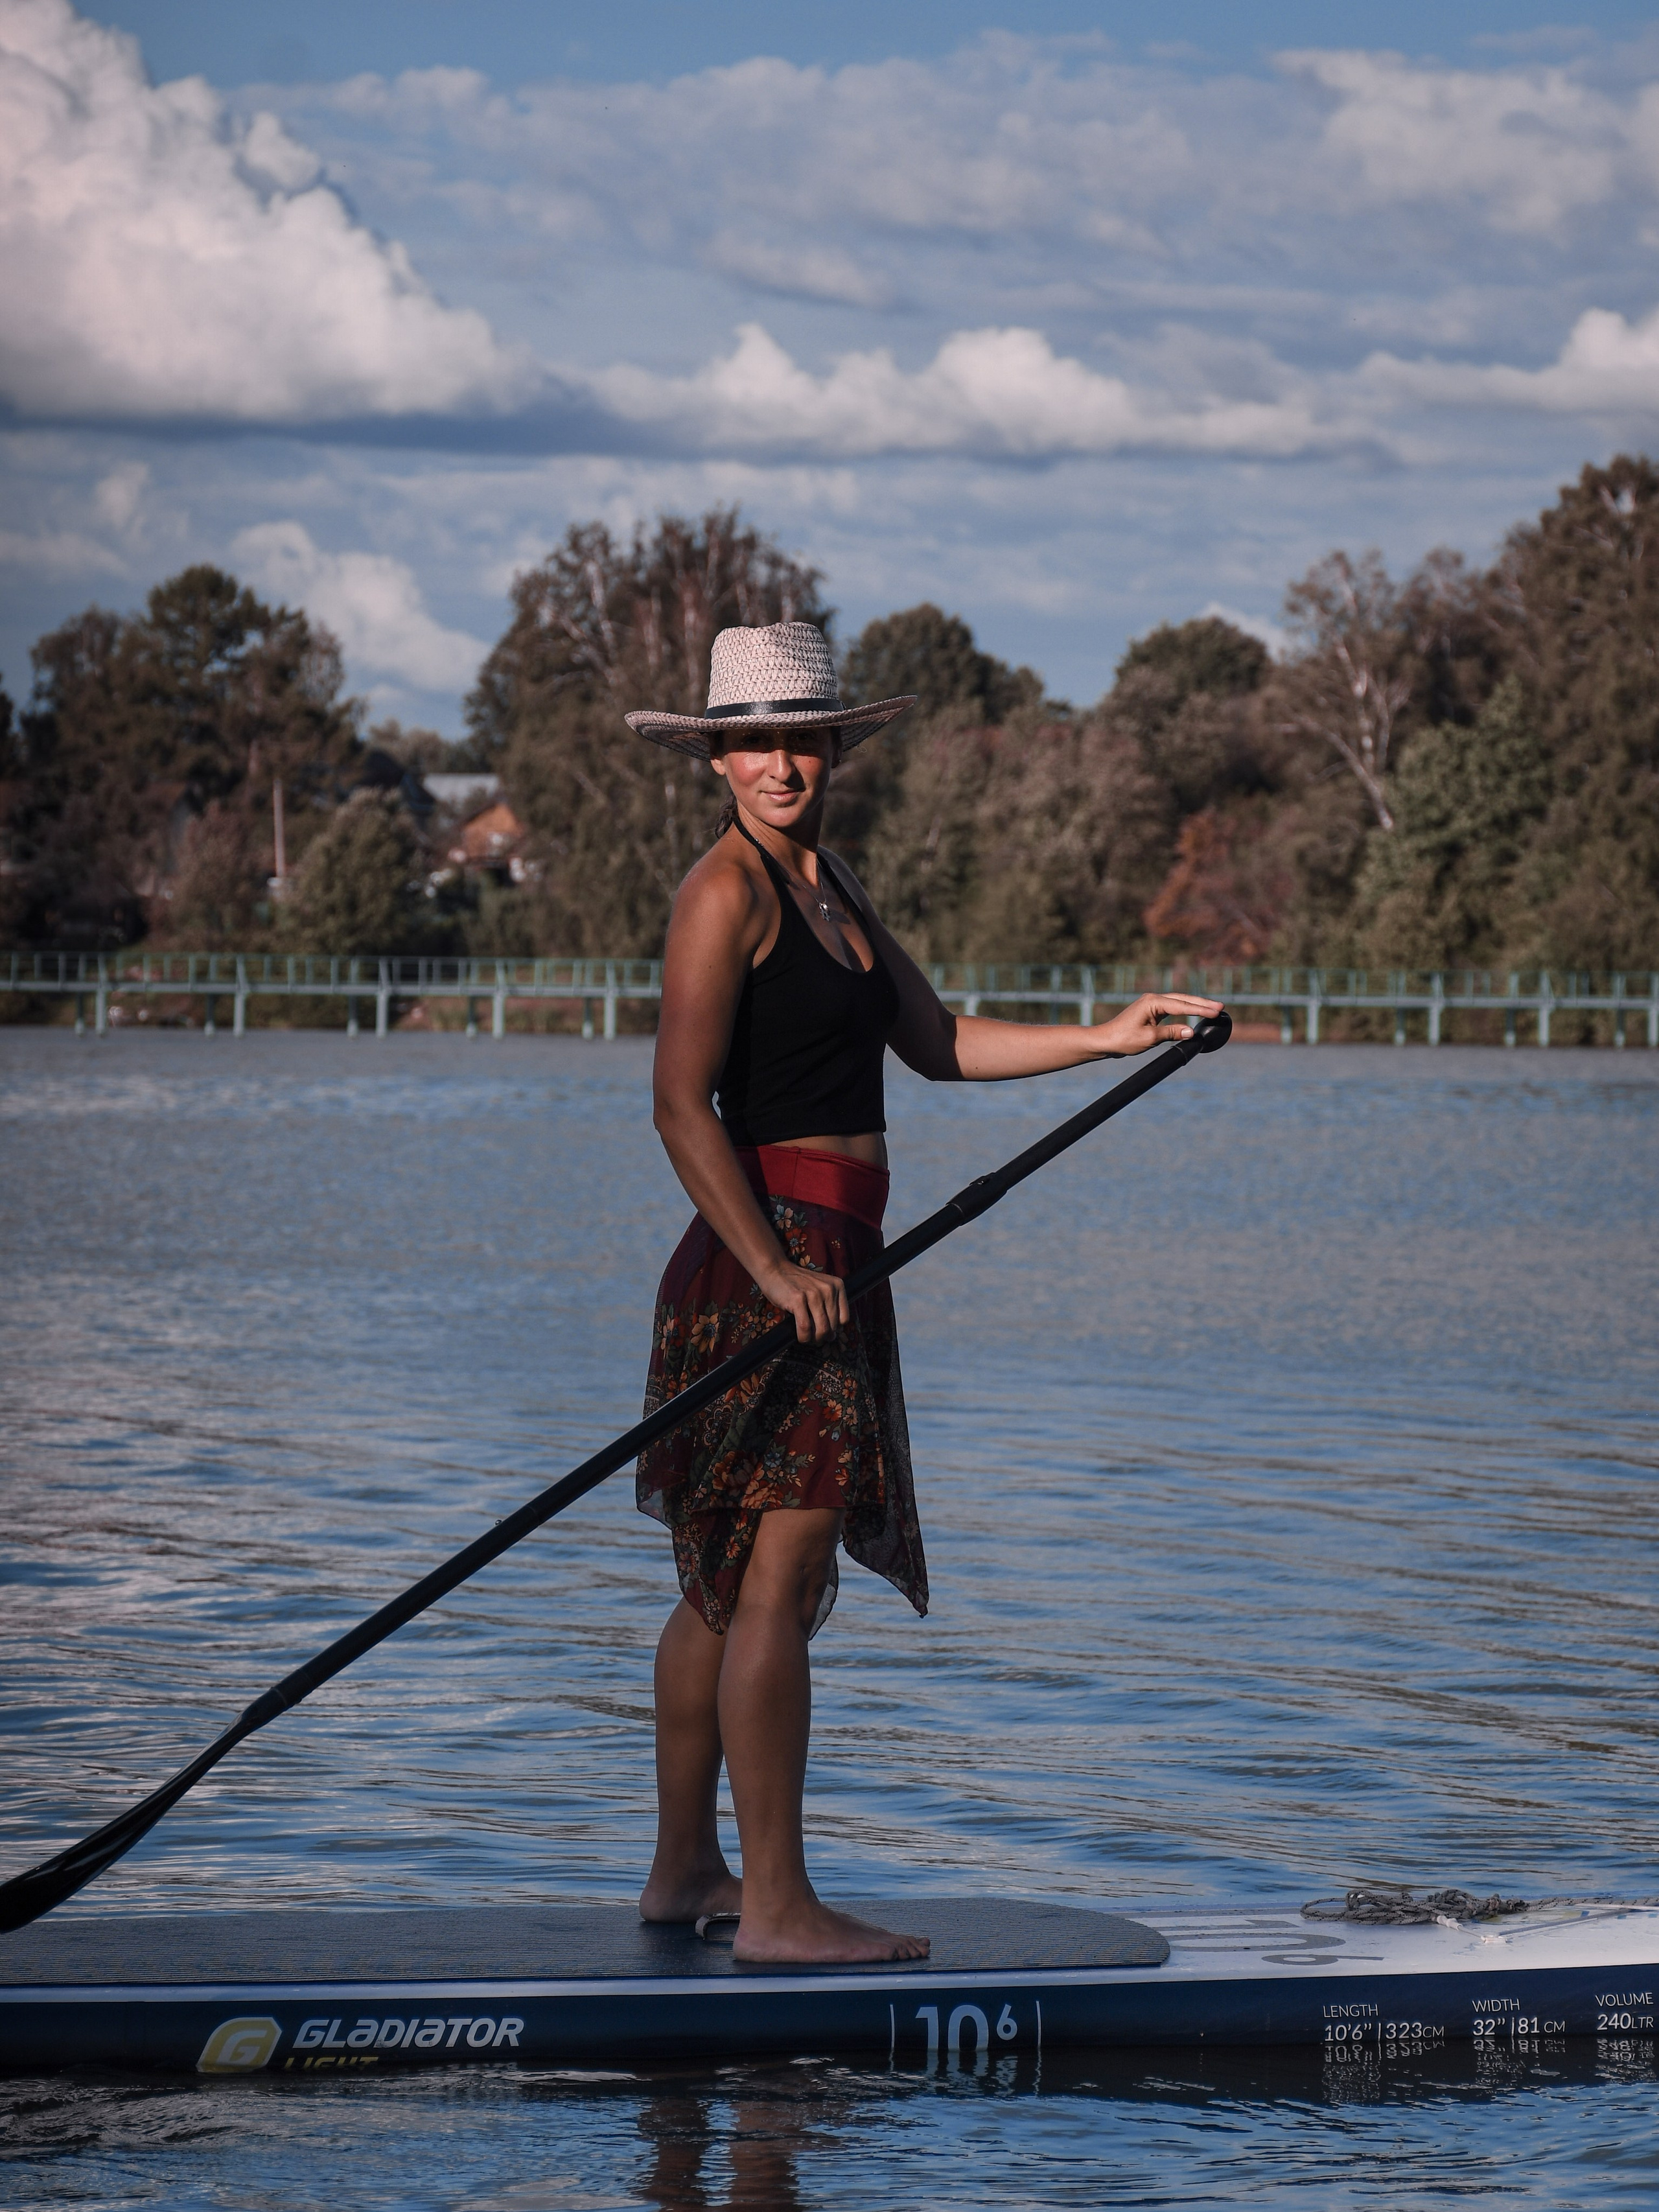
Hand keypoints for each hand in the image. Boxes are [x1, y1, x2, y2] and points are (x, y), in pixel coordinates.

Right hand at [758, 1257, 851, 1343]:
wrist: (775, 1270)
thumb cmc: (797, 1284)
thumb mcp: (820, 1289)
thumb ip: (829, 1305)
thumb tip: (832, 1335)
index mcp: (837, 1285)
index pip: (844, 1318)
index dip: (835, 1329)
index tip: (825, 1331)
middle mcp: (828, 1289)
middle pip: (833, 1326)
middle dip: (823, 1337)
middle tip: (815, 1339)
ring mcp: (813, 1293)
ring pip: (821, 1329)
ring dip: (814, 1339)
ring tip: (808, 1339)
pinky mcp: (798, 1299)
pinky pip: (805, 1327)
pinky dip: (803, 1337)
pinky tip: (801, 1337)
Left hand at [1091, 992, 1224, 1057]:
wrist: (1105, 1041)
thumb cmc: (1123, 1039)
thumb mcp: (1150, 1038)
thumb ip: (1172, 1033)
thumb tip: (1191, 1031)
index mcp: (1152, 1001)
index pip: (1182, 1005)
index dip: (1201, 1009)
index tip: (1217, 1012)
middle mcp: (1153, 999)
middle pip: (1183, 1000)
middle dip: (1202, 1004)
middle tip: (1221, 1007)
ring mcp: (1152, 1004)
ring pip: (1179, 1003)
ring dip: (1195, 1006)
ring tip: (1213, 1009)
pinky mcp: (1151, 1011)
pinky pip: (1172, 1009)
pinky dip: (1185, 1011)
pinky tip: (1194, 1013)